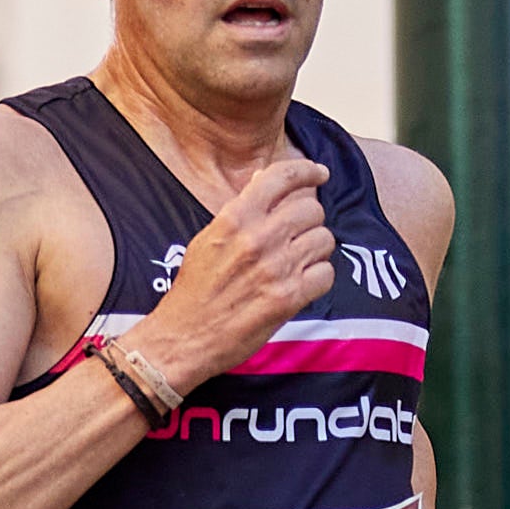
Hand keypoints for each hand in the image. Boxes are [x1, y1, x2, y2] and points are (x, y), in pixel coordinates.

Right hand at [135, 157, 331, 387]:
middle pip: (311, 209)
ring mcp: (275, 268)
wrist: (183, 337)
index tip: (319, 174)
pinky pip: (326, 274)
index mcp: (235, 217)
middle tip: (299, 235)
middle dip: (309, 221)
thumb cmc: (193, 290)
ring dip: (316, 250)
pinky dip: (319, 278)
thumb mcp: (208, 239)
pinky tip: (303, 284)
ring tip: (299, 262)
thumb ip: (239, 210)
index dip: (307, 171)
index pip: (281, 177)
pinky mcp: (288, 298)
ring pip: (323, 239)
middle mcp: (258, 238)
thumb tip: (262, 180)